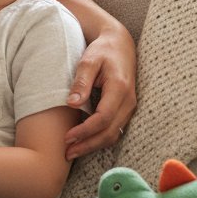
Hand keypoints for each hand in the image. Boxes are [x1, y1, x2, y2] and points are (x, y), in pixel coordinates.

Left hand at [64, 23, 136, 159]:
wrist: (120, 45)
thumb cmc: (103, 50)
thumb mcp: (89, 60)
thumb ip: (81, 81)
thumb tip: (72, 103)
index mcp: (119, 88)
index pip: (103, 118)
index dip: (85, 131)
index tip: (67, 137)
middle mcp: (128, 101)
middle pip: (110, 132)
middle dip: (88, 145)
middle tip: (66, 152)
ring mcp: (129, 107)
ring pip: (114, 135)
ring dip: (93, 145)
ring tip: (72, 151)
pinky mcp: (125, 110)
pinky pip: (114, 130)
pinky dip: (99, 139)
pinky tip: (83, 142)